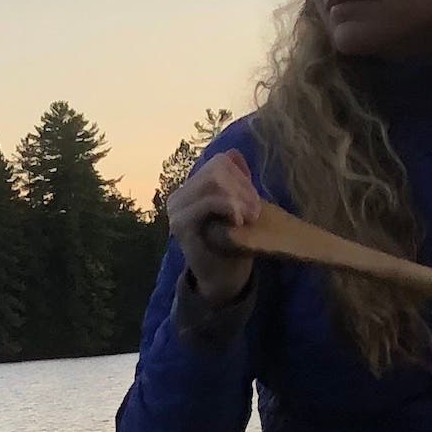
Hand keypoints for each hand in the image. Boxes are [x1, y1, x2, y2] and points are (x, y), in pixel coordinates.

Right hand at [166, 150, 264, 305]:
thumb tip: (233, 153)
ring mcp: (176, 210)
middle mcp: (178, 197)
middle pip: (217, 169)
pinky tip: (238, 223)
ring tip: (250, 217)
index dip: (242, 176)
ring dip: (239, 198)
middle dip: (243, 187)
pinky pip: (209, 201)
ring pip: (213, 181)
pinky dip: (230, 208)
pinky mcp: (181, 225)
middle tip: (256, 211)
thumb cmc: (234, 242)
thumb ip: (235, 180)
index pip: (219, 162)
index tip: (254, 200)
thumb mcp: (239, 205)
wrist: (224, 278)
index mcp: (191, 190)